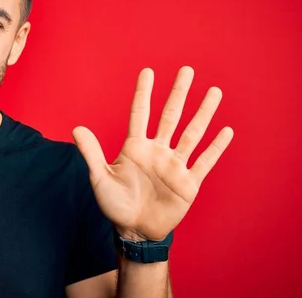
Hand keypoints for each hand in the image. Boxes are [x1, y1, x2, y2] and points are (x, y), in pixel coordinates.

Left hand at [73, 66, 233, 240]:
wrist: (134, 231)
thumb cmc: (115, 204)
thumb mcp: (100, 178)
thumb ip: (91, 153)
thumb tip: (76, 128)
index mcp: (135, 147)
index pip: (140, 113)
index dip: (143, 93)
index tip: (148, 71)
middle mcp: (157, 151)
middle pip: (170, 116)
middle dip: (179, 93)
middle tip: (187, 70)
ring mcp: (174, 165)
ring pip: (192, 133)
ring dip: (203, 113)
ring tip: (214, 92)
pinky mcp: (188, 183)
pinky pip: (204, 161)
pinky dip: (215, 147)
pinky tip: (226, 130)